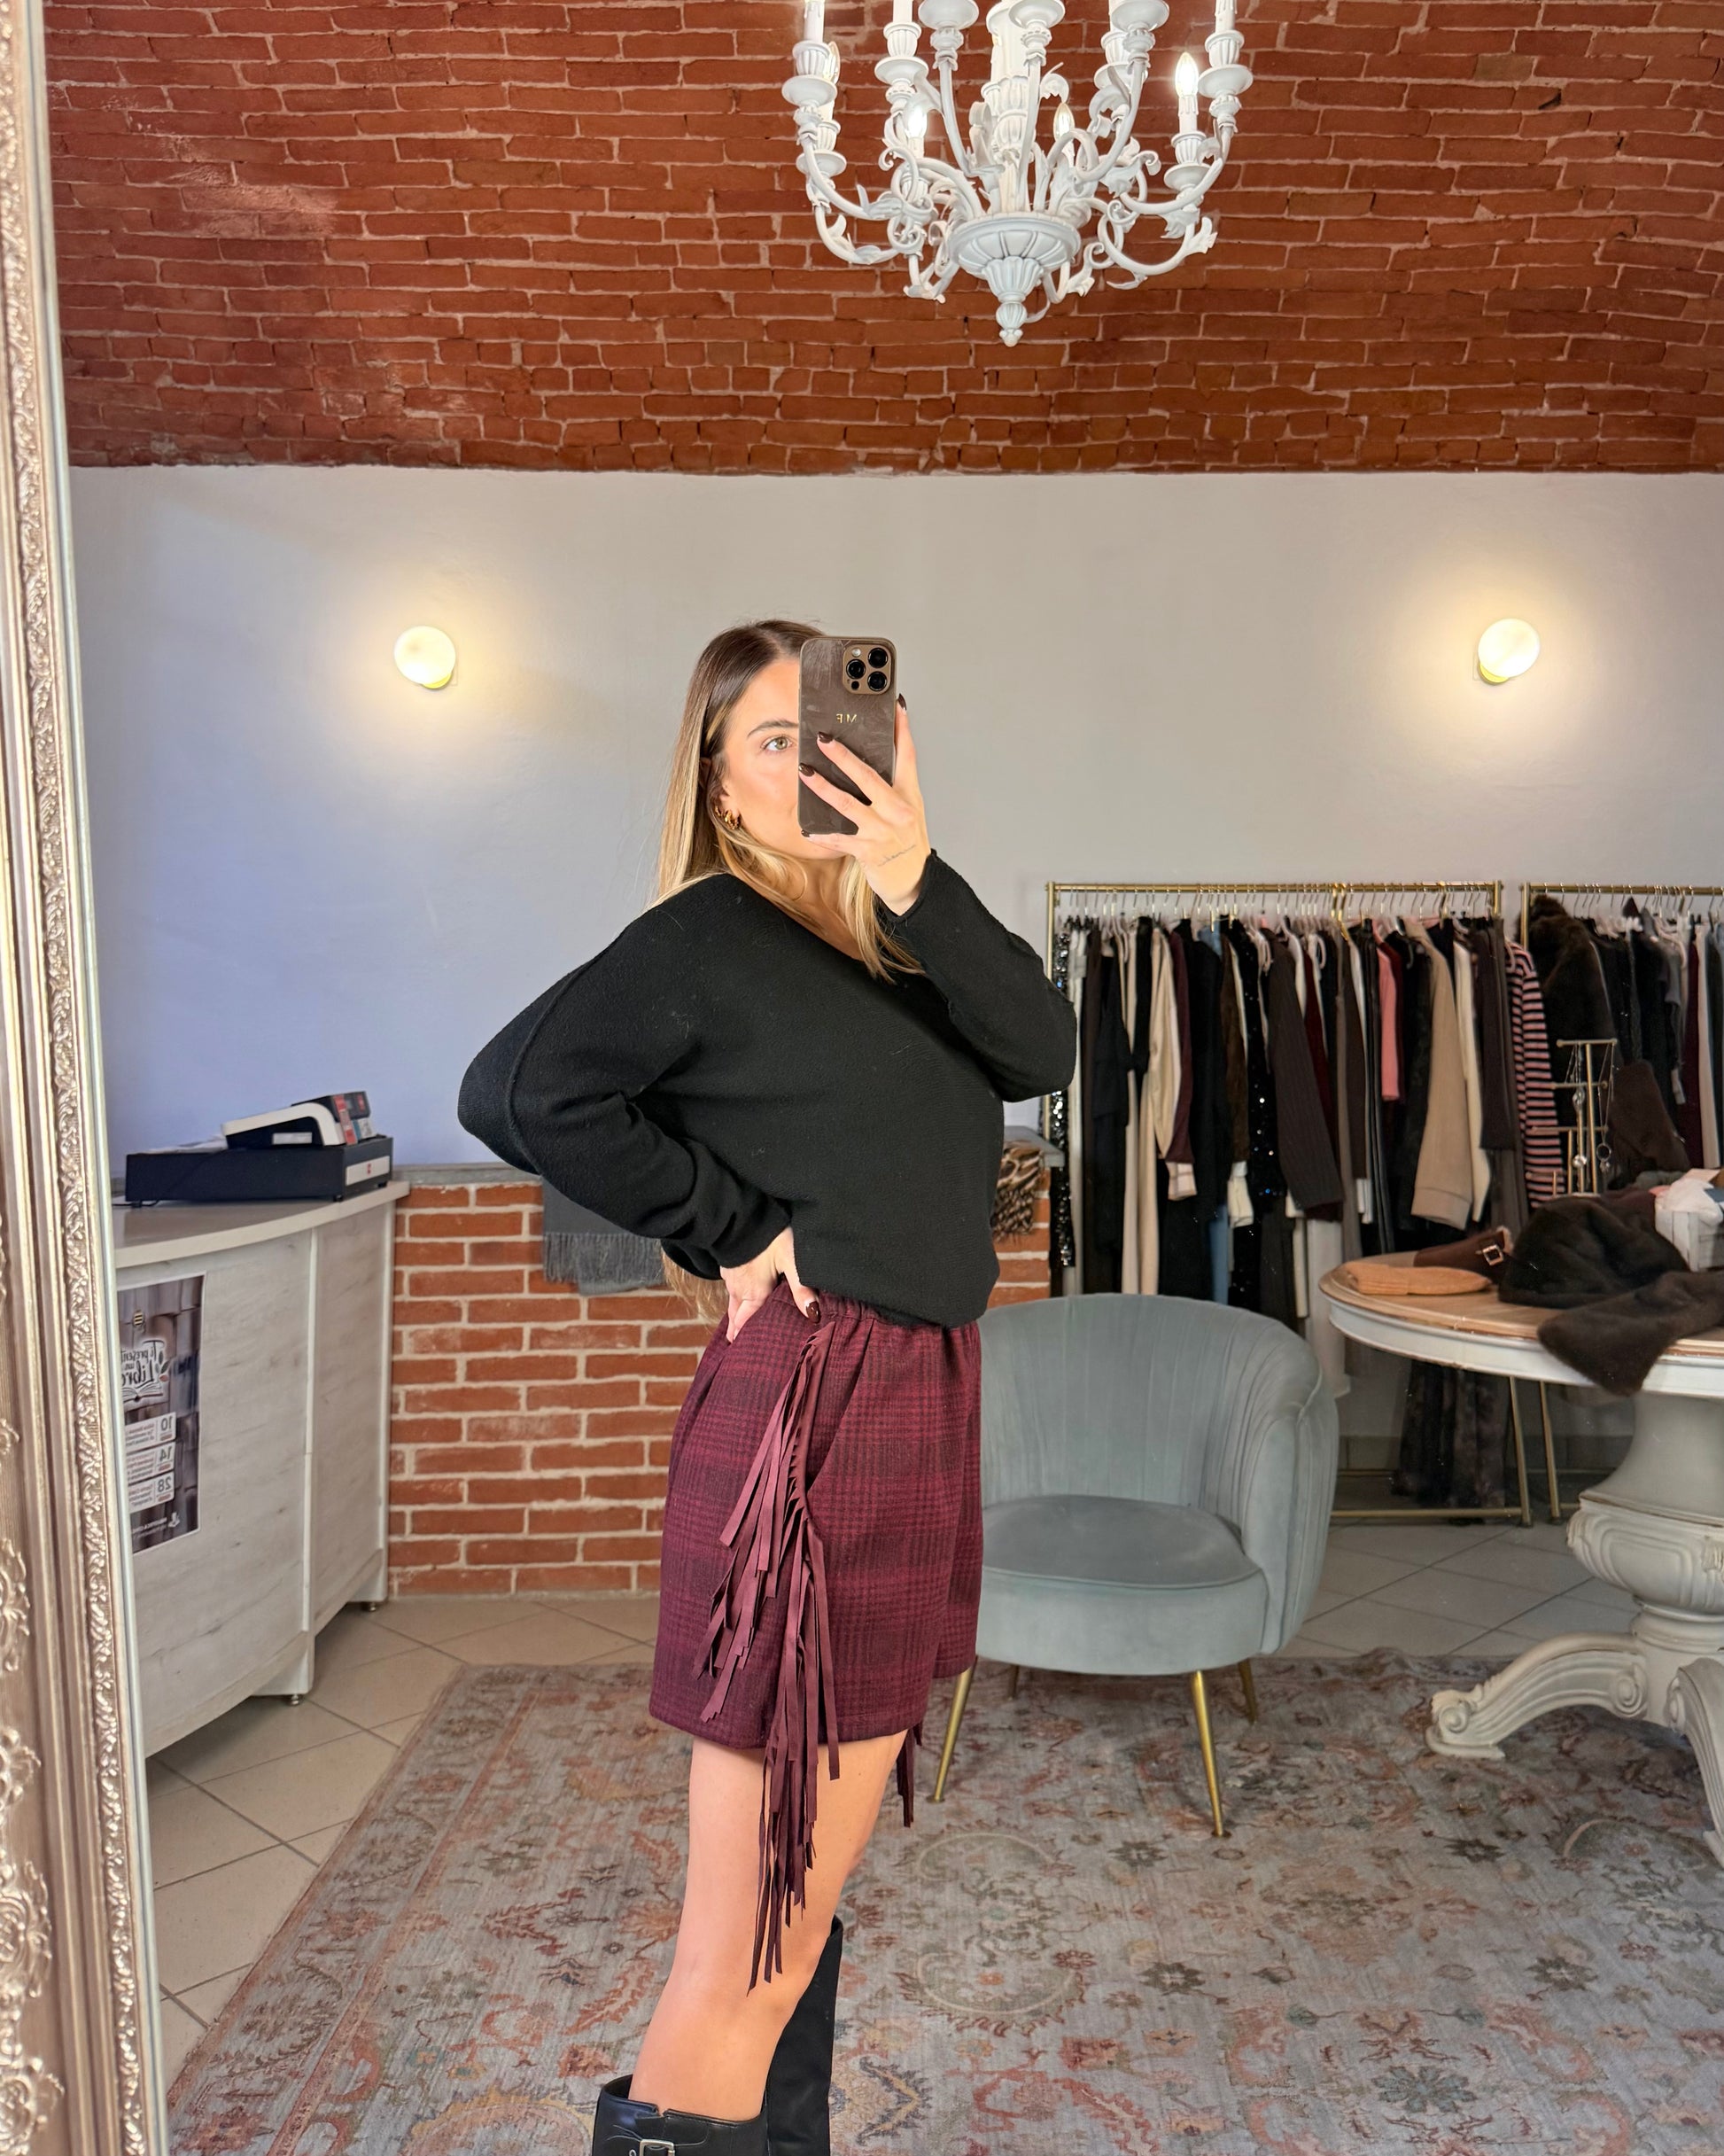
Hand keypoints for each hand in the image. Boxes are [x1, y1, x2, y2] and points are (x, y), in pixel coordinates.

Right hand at [719, 1225, 818, 1341]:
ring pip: (732, 1303)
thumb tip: (813, 1315)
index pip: (747, 1323)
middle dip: (739, 1332)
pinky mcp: (728, 1266)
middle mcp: (739, 1290)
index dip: (745, 1339)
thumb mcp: (790, 1260)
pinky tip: (739, 1296)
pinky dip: (735, 1298)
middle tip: (738, 1348)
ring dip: (735, 1317)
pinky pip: (731, 1289)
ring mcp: (731, 1278)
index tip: (743, 1354)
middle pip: (737, 1317)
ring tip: (737, 1329)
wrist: (740, 1215)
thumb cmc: (768, 1238)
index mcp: (754, 1294)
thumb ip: (801, 1288)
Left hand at [799, 697, 930, 913]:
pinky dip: (823, 836)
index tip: (896, 705)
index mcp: (908, 795)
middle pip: (868, 776)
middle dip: (843, 756)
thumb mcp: (908, 811)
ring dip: (823, 787)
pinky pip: (840, 840)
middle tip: (823, 739)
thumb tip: (865, 765)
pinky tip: (807, 830)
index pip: (907, 755)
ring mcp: (882, 830)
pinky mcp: (869, 850)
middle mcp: (897, 810)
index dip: (902, 729)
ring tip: (805, 772)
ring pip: (848, 803)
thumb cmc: (908, 843)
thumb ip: (891, 788)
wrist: (915, 881)